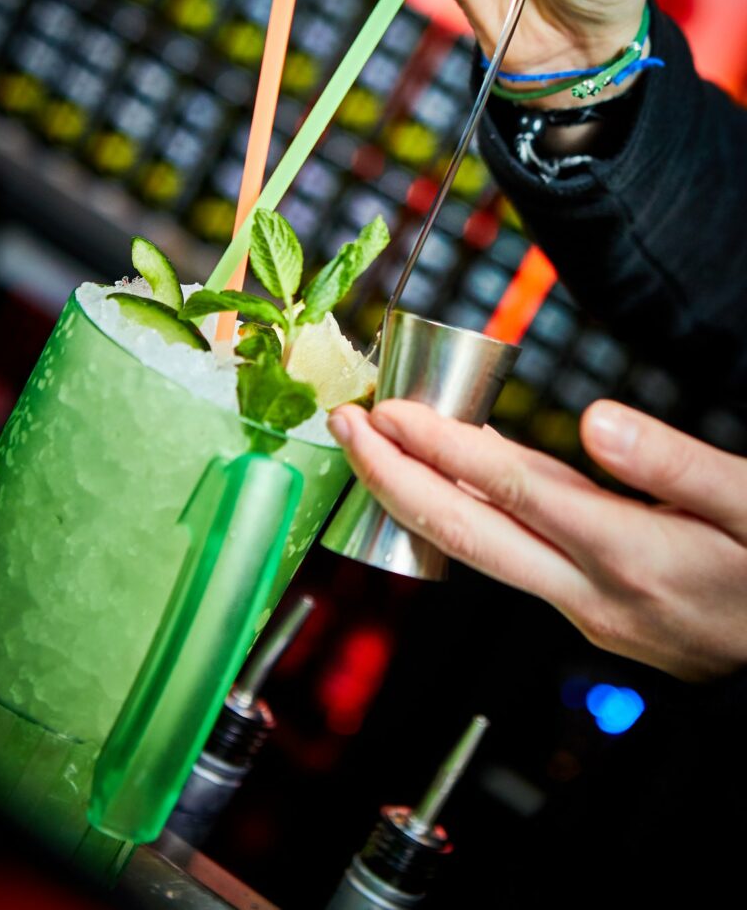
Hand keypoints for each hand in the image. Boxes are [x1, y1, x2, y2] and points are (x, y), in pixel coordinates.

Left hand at [327, 398, 746, 681]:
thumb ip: (676, 465)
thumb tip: (596, 419)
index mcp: (630, 557)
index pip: (511, 491)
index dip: (443, 448)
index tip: (391, 411)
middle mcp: (590, 592)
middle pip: (467, 533)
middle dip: (394, 478)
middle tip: (346, 426)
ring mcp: (583, 609)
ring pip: (480, 548)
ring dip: (420, 495)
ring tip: (379, 442)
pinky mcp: (588, 610)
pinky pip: (511, 552)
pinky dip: (471, 508)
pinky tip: (454, 472)